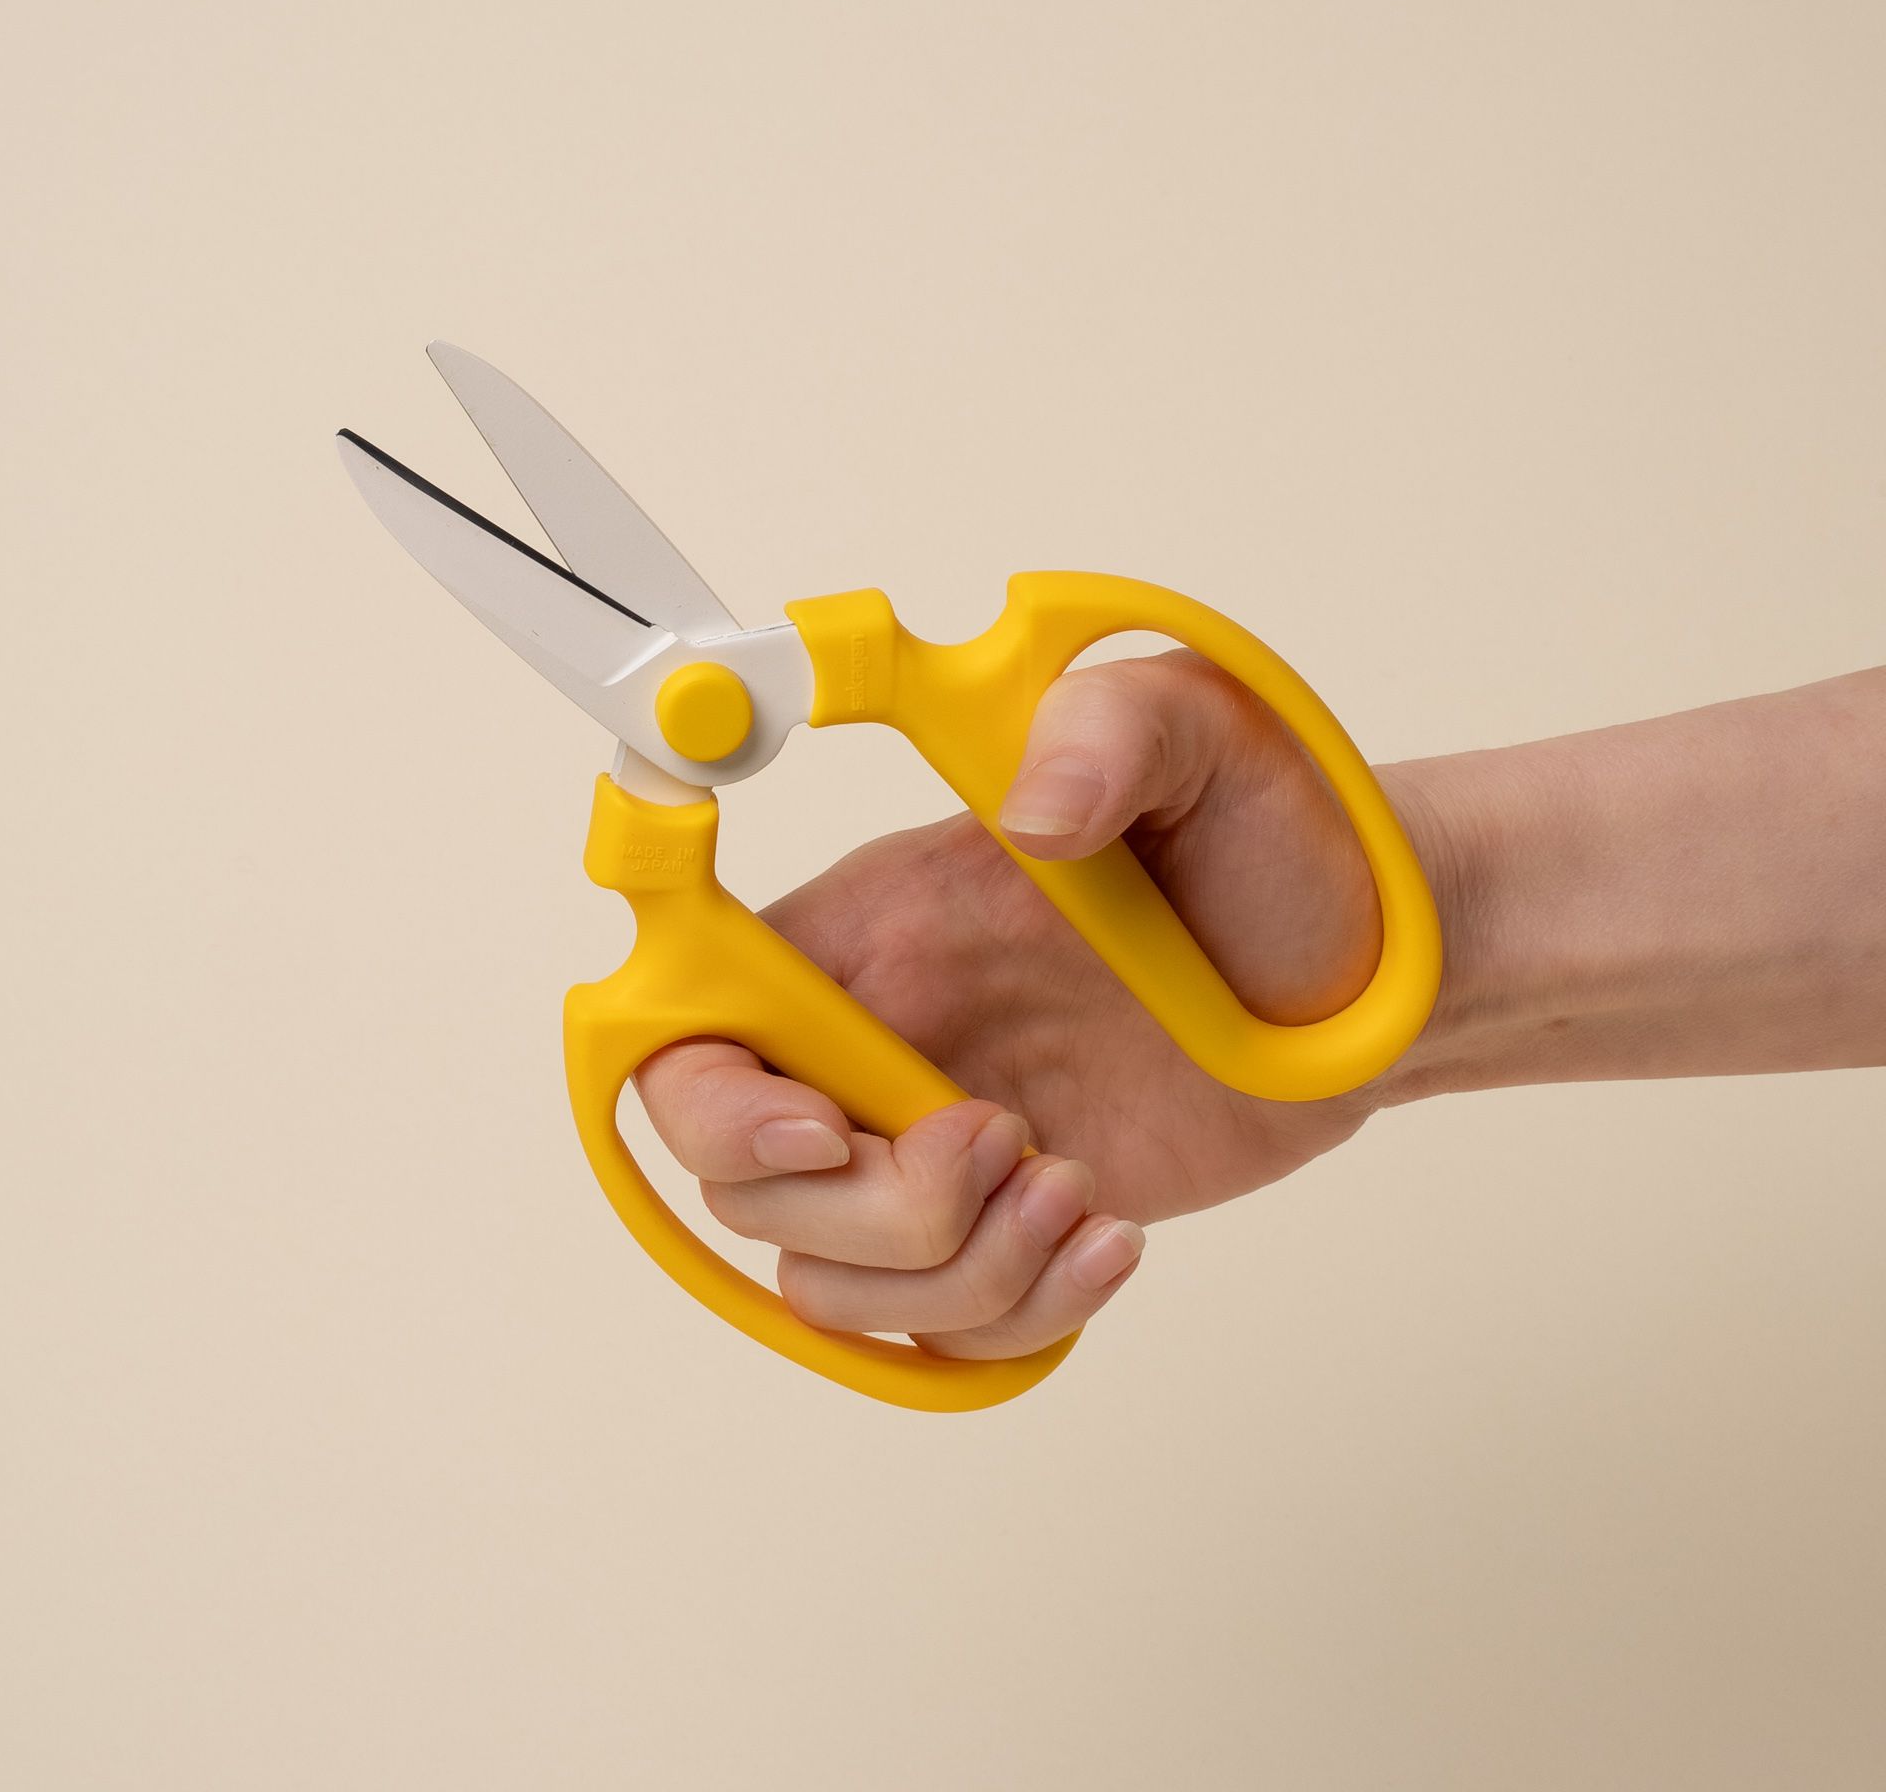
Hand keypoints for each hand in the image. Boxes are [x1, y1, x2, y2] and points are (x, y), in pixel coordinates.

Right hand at [635, 648, 1419, 1360]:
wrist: (1370, 968)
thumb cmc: (1276, 837)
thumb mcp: (1202, 735)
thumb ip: (1107, 730)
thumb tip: (1032, 809)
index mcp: (872, 927)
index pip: (690, 1025)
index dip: (710, 1099)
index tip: (824, 1122)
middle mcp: (882, 1041)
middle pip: (749, 1185)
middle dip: (869, 1206)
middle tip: (1007, 1139)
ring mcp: (940, 1145)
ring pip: (840, 1281)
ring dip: (954, 1272)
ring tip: (1076, 1191)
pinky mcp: (1013, 1224)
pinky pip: (945, 1331)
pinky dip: (1017, 1316)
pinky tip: (1114, 1238)